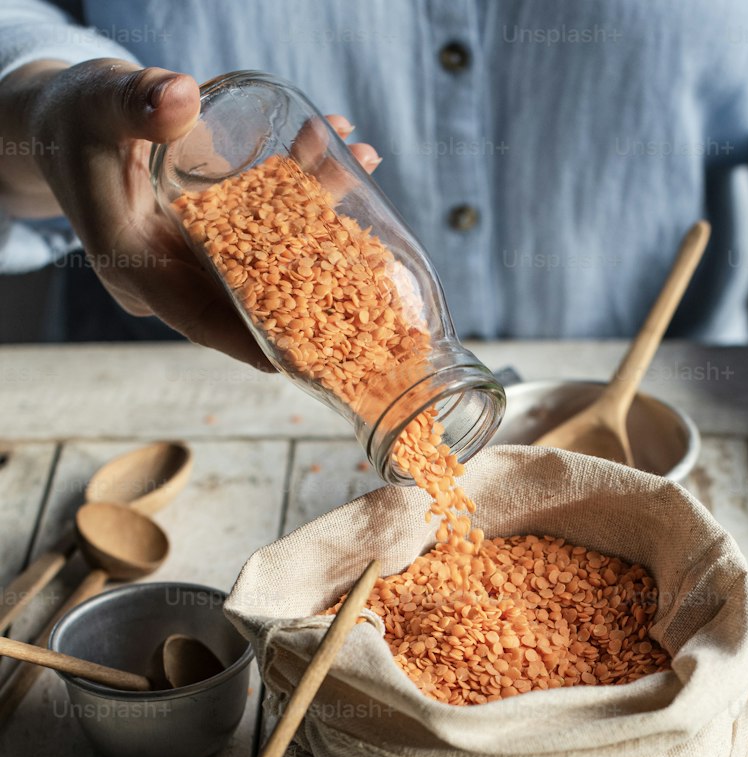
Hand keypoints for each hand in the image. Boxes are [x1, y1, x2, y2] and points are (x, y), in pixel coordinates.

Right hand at [0, 59, 379, 365]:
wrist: (71, 123)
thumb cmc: (76, 120)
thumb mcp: (96, 105)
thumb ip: (133, 104)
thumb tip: (180, 99)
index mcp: (135, 267)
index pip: (198, 318)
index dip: (247, 339)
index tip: (297, 358)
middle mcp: (173, 273)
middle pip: (247, 295)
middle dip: (310, 279)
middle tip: (369, 270)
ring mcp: (199, 259)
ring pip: (267, 257)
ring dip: (318, 218)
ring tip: (360, 167)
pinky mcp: (218, 237)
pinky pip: (269, 229)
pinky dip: (303, 197)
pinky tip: (336, 156)